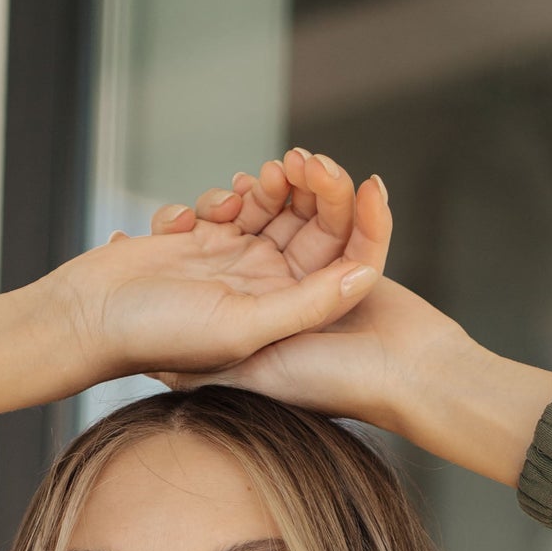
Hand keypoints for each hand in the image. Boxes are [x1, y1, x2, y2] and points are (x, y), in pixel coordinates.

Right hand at [0, 178, 381, 422]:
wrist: (88, 317)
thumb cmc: (159, 334)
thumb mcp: (242, 324)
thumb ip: (306, 304)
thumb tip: (364, 275)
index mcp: (288, 318)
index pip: (348, 266)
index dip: (367, 224)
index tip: (367, 183)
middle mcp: (270, 291)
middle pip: (318, 227)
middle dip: (313, 189)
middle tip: (296, 162)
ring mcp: (239, 263)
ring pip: (279, 207)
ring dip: (268, 186)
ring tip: (245, 187)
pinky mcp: (208, 240)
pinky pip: (236, 202)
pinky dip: (223, 196)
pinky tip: (193, 217)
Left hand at [162, 147, 551, 487]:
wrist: (407, 387)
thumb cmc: (328, 384)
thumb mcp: (244, 373)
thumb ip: (196, 367)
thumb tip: (144, 361)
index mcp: (258, 311)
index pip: (234, 248)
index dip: (229, 216)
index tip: (231, 193)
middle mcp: (289, 294)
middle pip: (277, 223)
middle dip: (277, 189)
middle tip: (278, 166)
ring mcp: (329, 281)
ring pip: (319, 217)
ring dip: (321, 186)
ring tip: (317, 163)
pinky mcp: (370, 271)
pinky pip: (365, 228)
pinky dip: (367, 207)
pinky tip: (370, 185)